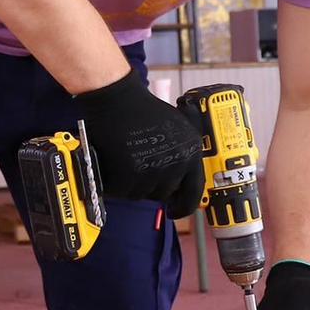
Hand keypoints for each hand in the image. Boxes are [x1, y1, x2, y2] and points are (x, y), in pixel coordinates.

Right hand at [73, 73, 205, 218]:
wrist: (118, 99)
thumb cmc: (144, 111)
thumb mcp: (178, 130)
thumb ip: (184, 155)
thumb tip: (182, 184)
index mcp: (191, 153)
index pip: (194, 192)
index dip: (184, 205)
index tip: (174, 210)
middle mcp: (174, 164)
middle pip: (163, 194)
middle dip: (152, 185)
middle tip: (140, 167)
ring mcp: (150, 171)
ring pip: (141, 194)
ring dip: (133, 184)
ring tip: (126, 161)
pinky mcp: (127, 176)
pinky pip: (122, 191)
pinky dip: (116, 183)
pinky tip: (115, 165)